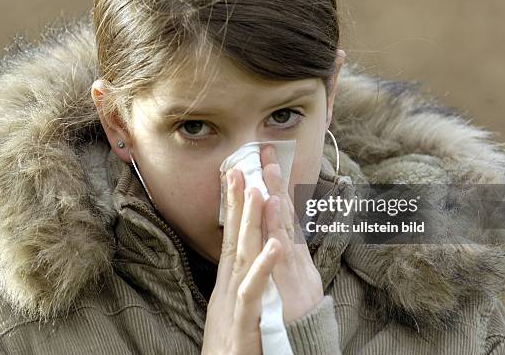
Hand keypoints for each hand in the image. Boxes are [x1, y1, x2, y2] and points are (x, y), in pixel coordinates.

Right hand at [202, 168, 281, 354]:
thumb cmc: (233, 341)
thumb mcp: (235, 303)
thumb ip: (241, 277)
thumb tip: (245, 253)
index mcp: (231, 278)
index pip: (233, 235)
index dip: (236, 205)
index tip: (239, 175)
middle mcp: (229, 283)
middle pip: (235, 236)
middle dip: (239, 201)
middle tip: (241, 167)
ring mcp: (234, 299)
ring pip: (243, 255)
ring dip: (250, 223)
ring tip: (258, 191)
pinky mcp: (242, 320)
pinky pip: (254, 290)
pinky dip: (263, 267)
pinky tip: (275, 245)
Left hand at [260, 144, 323, 322]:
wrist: (303, 344)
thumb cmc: (292, 314)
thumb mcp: (289, 278)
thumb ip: (286, 253)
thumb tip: (280, 230)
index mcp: (290, 254)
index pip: (280, 214)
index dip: (274, 186)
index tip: (263, 161)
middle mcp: (295, 260)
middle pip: (285, 218)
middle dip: (276, 185)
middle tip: (267, 155)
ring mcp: (295, 276)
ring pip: (285, 238)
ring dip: (278, 210)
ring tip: (269, 182)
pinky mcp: (292, 298)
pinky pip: (283, 275)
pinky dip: (278, 254)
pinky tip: (274, 235)